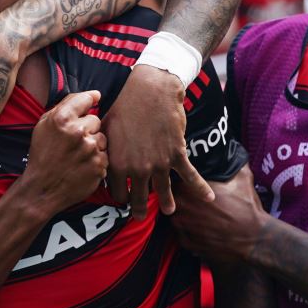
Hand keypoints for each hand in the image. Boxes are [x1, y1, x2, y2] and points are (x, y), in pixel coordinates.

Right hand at [18, 91, 107, 210]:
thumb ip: (65, 106)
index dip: (89, 100)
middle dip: (87, 128)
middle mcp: (78, 132)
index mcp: (61, 119)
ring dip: (93, 144)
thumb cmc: (42, 155)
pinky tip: (82, 165)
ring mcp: (91, 150)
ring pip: (102, 138)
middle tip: (74, 141)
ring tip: (77, 155)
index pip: (86, 99)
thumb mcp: (44, 126)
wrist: (42, 189)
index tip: (93, 99)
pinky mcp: (99, 166)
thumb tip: (93, 95)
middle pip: (96, 120)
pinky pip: (104, 155)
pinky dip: (96, 160)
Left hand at [102, 65, 211, 216]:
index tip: (122, 198)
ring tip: (169, 210)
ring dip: (167, 203)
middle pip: (139, 198)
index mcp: (117, 164)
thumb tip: (97, 156)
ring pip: (163, 192)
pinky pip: (191, 176)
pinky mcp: (177, 155)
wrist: (151, 91)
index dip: (119, 196)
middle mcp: (138, 169)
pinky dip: (201, 188)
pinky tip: (209, 198)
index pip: (116, 192)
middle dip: (139, 209)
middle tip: (139, 216)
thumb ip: (102, 148)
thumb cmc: (125, 106)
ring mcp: (159, 164)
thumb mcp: (105, 127)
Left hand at [170, 168, 265, 262]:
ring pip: (176, 217)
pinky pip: (182, 234)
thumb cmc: (247, 208)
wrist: (254, 239)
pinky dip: (190, 232)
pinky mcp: (186, 243)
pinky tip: (203, 229)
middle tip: (195, 200)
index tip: (188, 181)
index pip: (174, 179)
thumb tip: (231, 152)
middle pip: (172, 199)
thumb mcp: (242, 178)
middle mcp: (180, 207)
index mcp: (188, 188)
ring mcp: (181, 227)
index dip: (180, 180)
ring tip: (200, 216)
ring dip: (184, 216)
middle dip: (182, 199)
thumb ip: (230, 164)